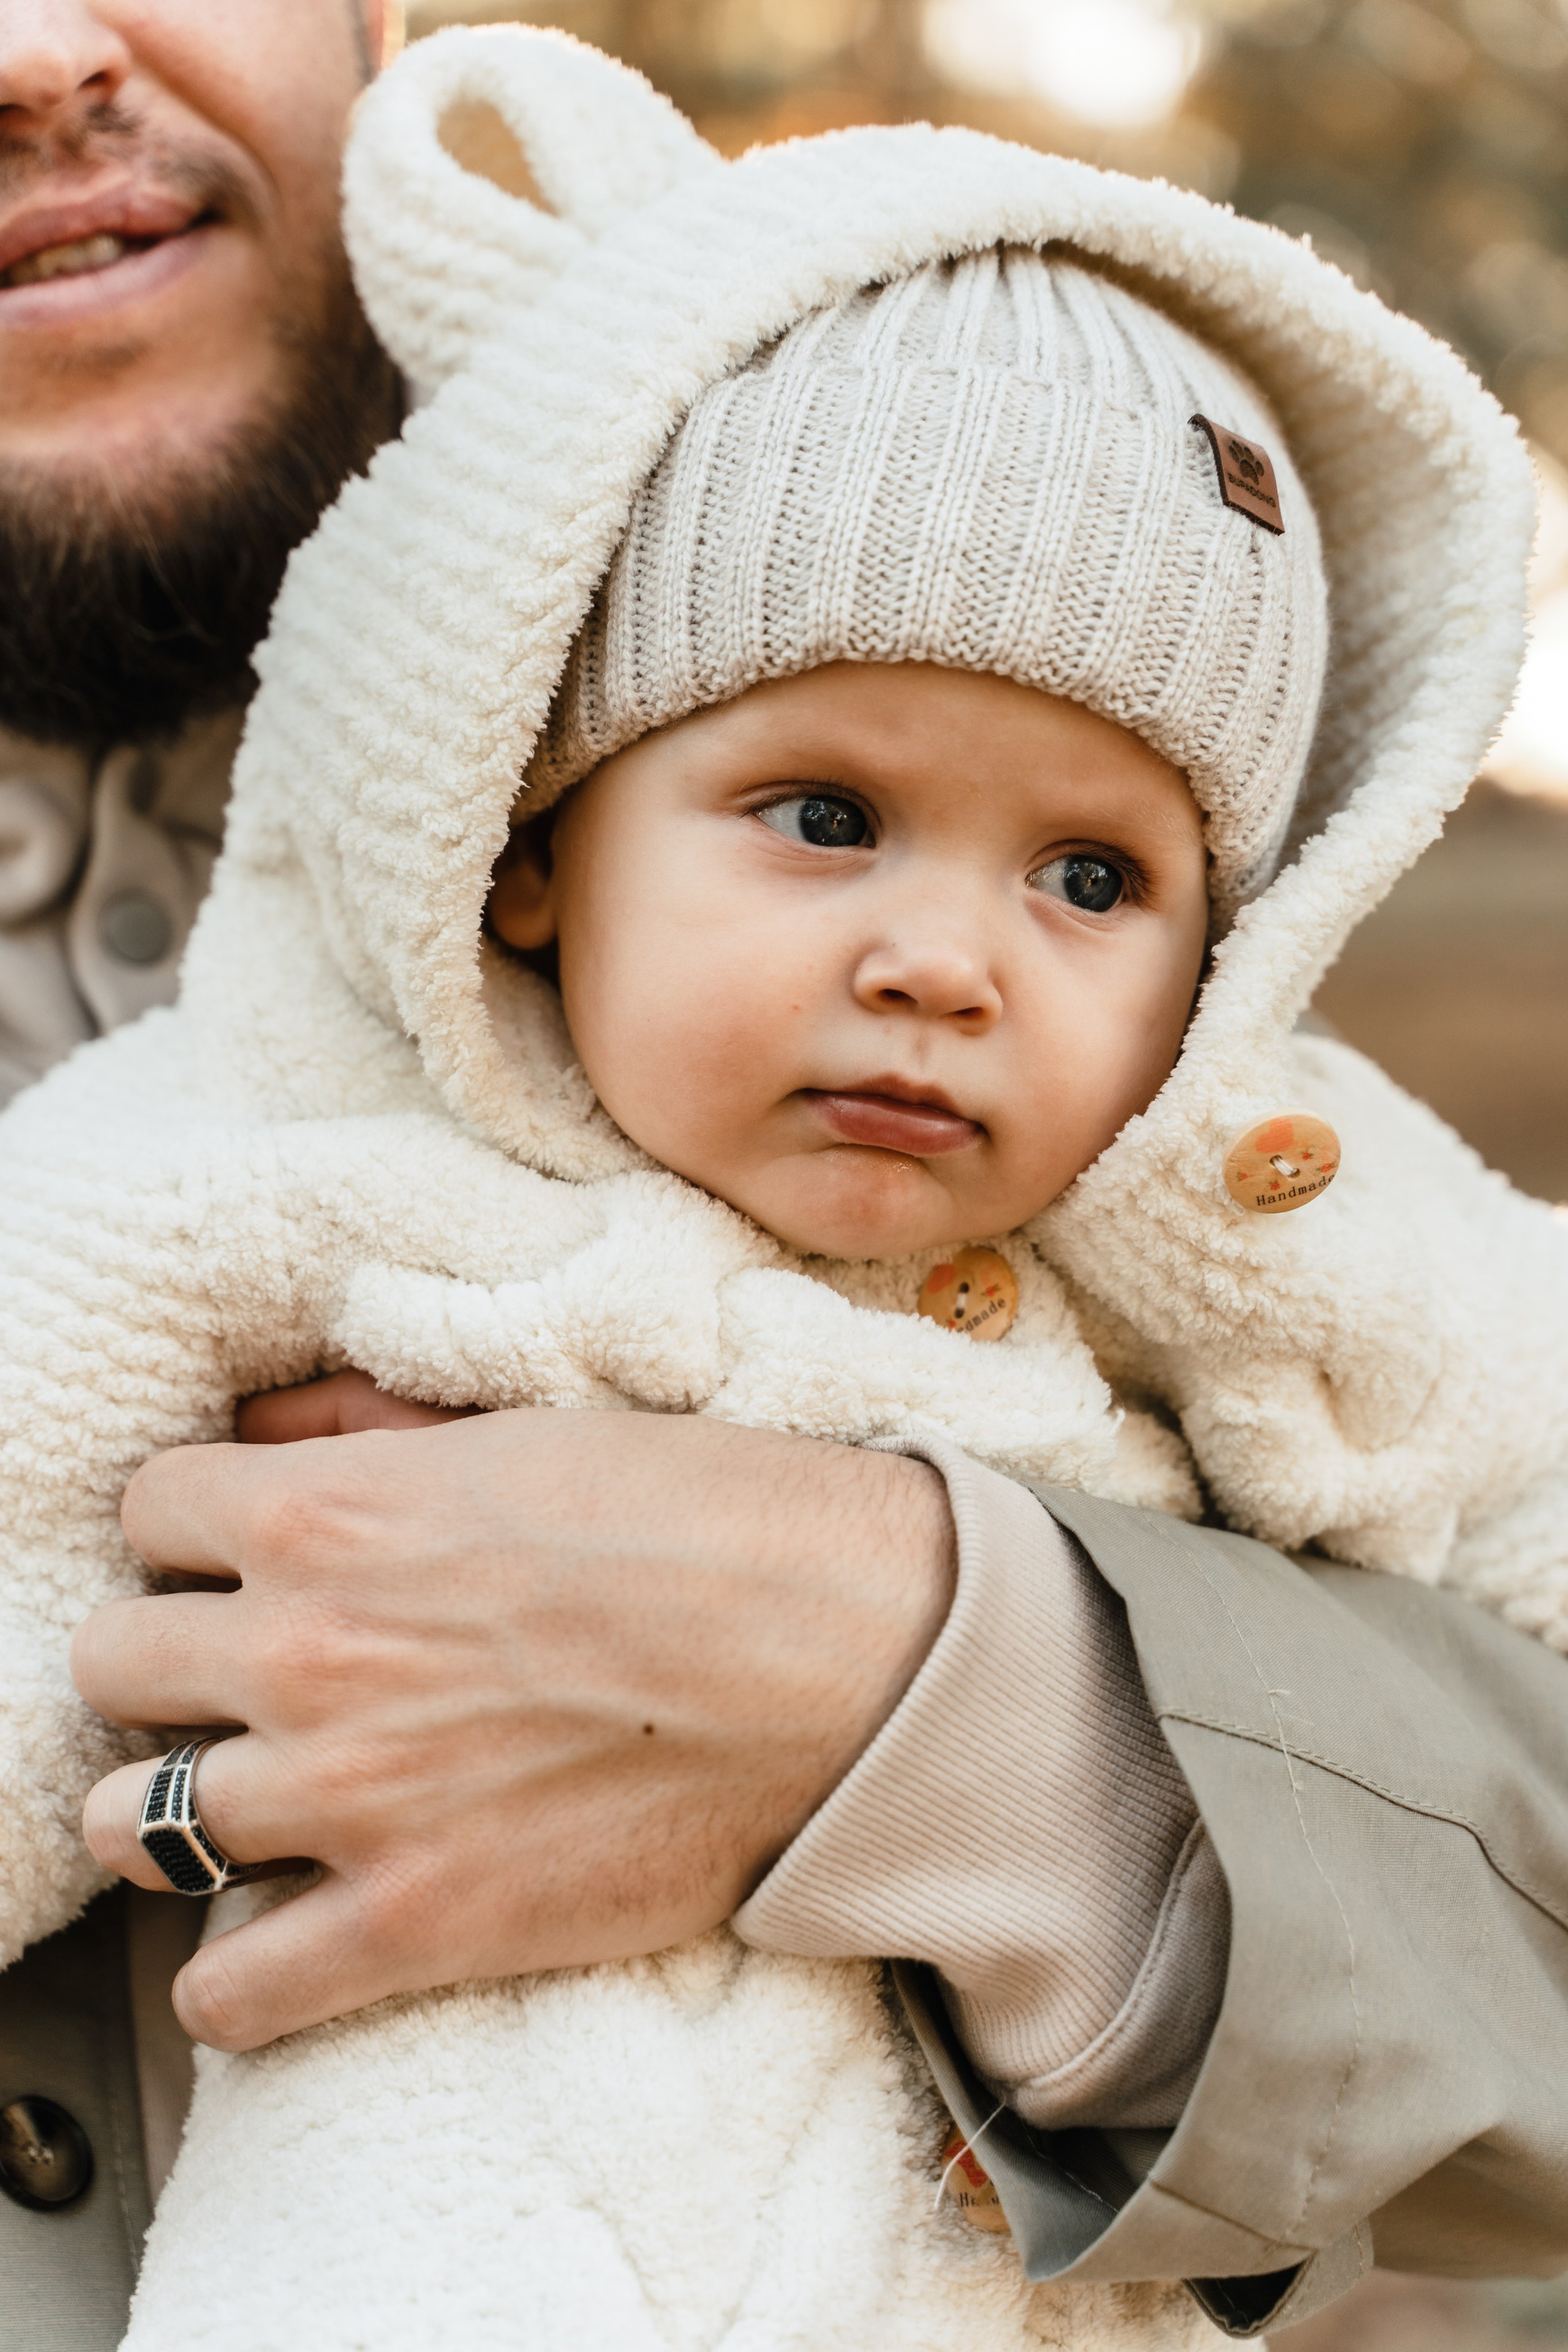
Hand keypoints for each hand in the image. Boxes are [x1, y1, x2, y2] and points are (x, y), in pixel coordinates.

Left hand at [73, 1399, 954, 2050]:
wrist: (855, 1652)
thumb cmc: (714, 1519)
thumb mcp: (529, 1429)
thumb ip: (371, 1431)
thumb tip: (265, 1429)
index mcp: (333, 1510)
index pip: (148, 1511)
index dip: (198, 1533)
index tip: (245, 1559)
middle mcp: (310, 1650)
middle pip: (115, 1662)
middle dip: (176, 1664)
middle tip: (252, 1678)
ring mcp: (352, 1796)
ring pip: (132, 1824)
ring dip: (181, 1810)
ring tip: (258, 1803)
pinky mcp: (417, 1924)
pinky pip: (225, 1991)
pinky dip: (240, 1974)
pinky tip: (288, 1934)